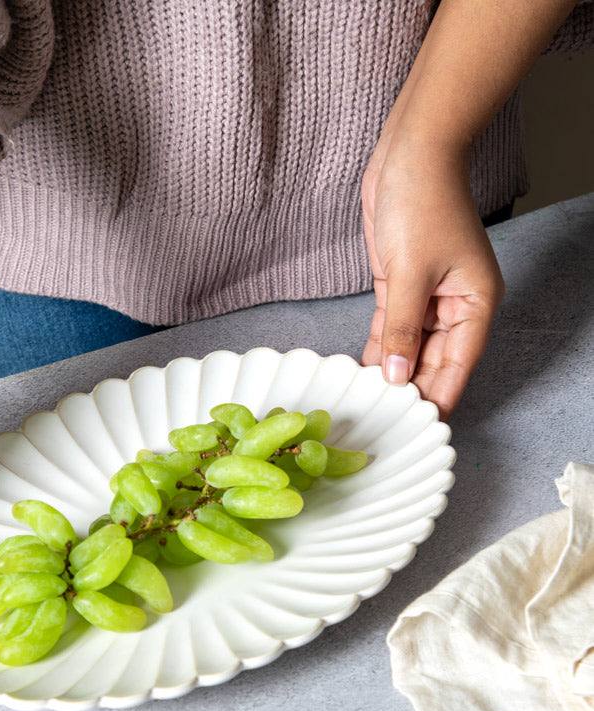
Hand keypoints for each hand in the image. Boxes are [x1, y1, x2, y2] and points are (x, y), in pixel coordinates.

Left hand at [360, 137, 503, 418]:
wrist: (409, 156)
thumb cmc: (422, 204)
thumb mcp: (408, 273)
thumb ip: (400, 329)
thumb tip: (397, 377)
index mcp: (475, 303)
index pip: (458, 363)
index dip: (439, 395)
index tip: (420, 425)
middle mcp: (454, 305)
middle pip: (433, 359)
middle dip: (411, 388)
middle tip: (385, 420)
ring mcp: (425, 296)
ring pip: (410, 346)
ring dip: (391, 371)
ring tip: (369, 403)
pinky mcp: (399, 285)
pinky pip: (390, 327)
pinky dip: (378, 347)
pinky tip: (363, 371)